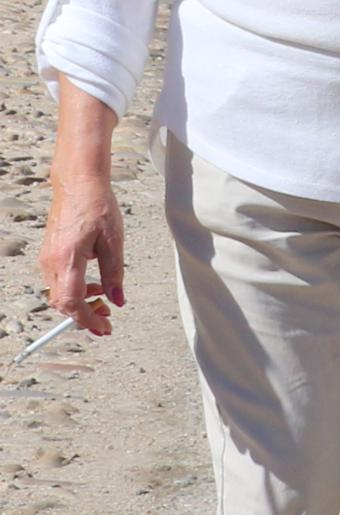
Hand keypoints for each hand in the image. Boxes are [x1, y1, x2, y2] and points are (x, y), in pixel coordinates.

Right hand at [37, 90, 121, 333]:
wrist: (78, 184)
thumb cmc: (99, 208)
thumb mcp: (114, 243)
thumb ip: (114, 275)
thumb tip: (118, 301)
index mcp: (68, 261)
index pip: (72, 303)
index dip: (87, 321)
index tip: (104, 329)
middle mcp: (51, 263)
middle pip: (62, 303)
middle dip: (84, 315)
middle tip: (107, 320)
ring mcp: (47, 259)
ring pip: (59, 293)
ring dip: (80, 302)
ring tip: (104, 301)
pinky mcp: (49, 253)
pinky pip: (58, 281)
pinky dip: (74, 289)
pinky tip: (93, 283)